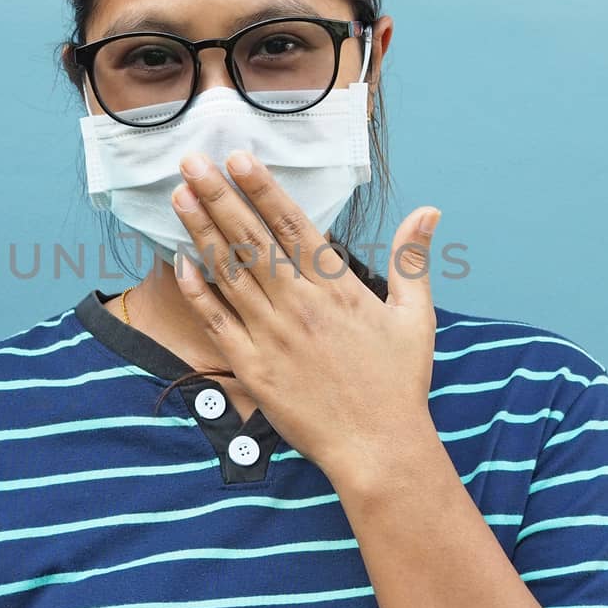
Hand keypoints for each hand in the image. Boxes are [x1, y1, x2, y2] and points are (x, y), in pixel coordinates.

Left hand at [169, 147, 443, 493]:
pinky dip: (197, 290)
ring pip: (228, 273)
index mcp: (337, 289)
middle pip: (251, 240)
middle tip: (192, 161)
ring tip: (180, 196)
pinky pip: (217, 321)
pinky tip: (181, 262)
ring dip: (202, 232)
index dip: (263, 189)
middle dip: (218, 197)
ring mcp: (271, 336)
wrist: (377, 448)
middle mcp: (299, 305)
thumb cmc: (399, 383)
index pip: (292, 226)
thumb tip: (428, 210)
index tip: (239, 159)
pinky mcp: (252, 368)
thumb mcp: (415, 316)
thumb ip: (412, 259)